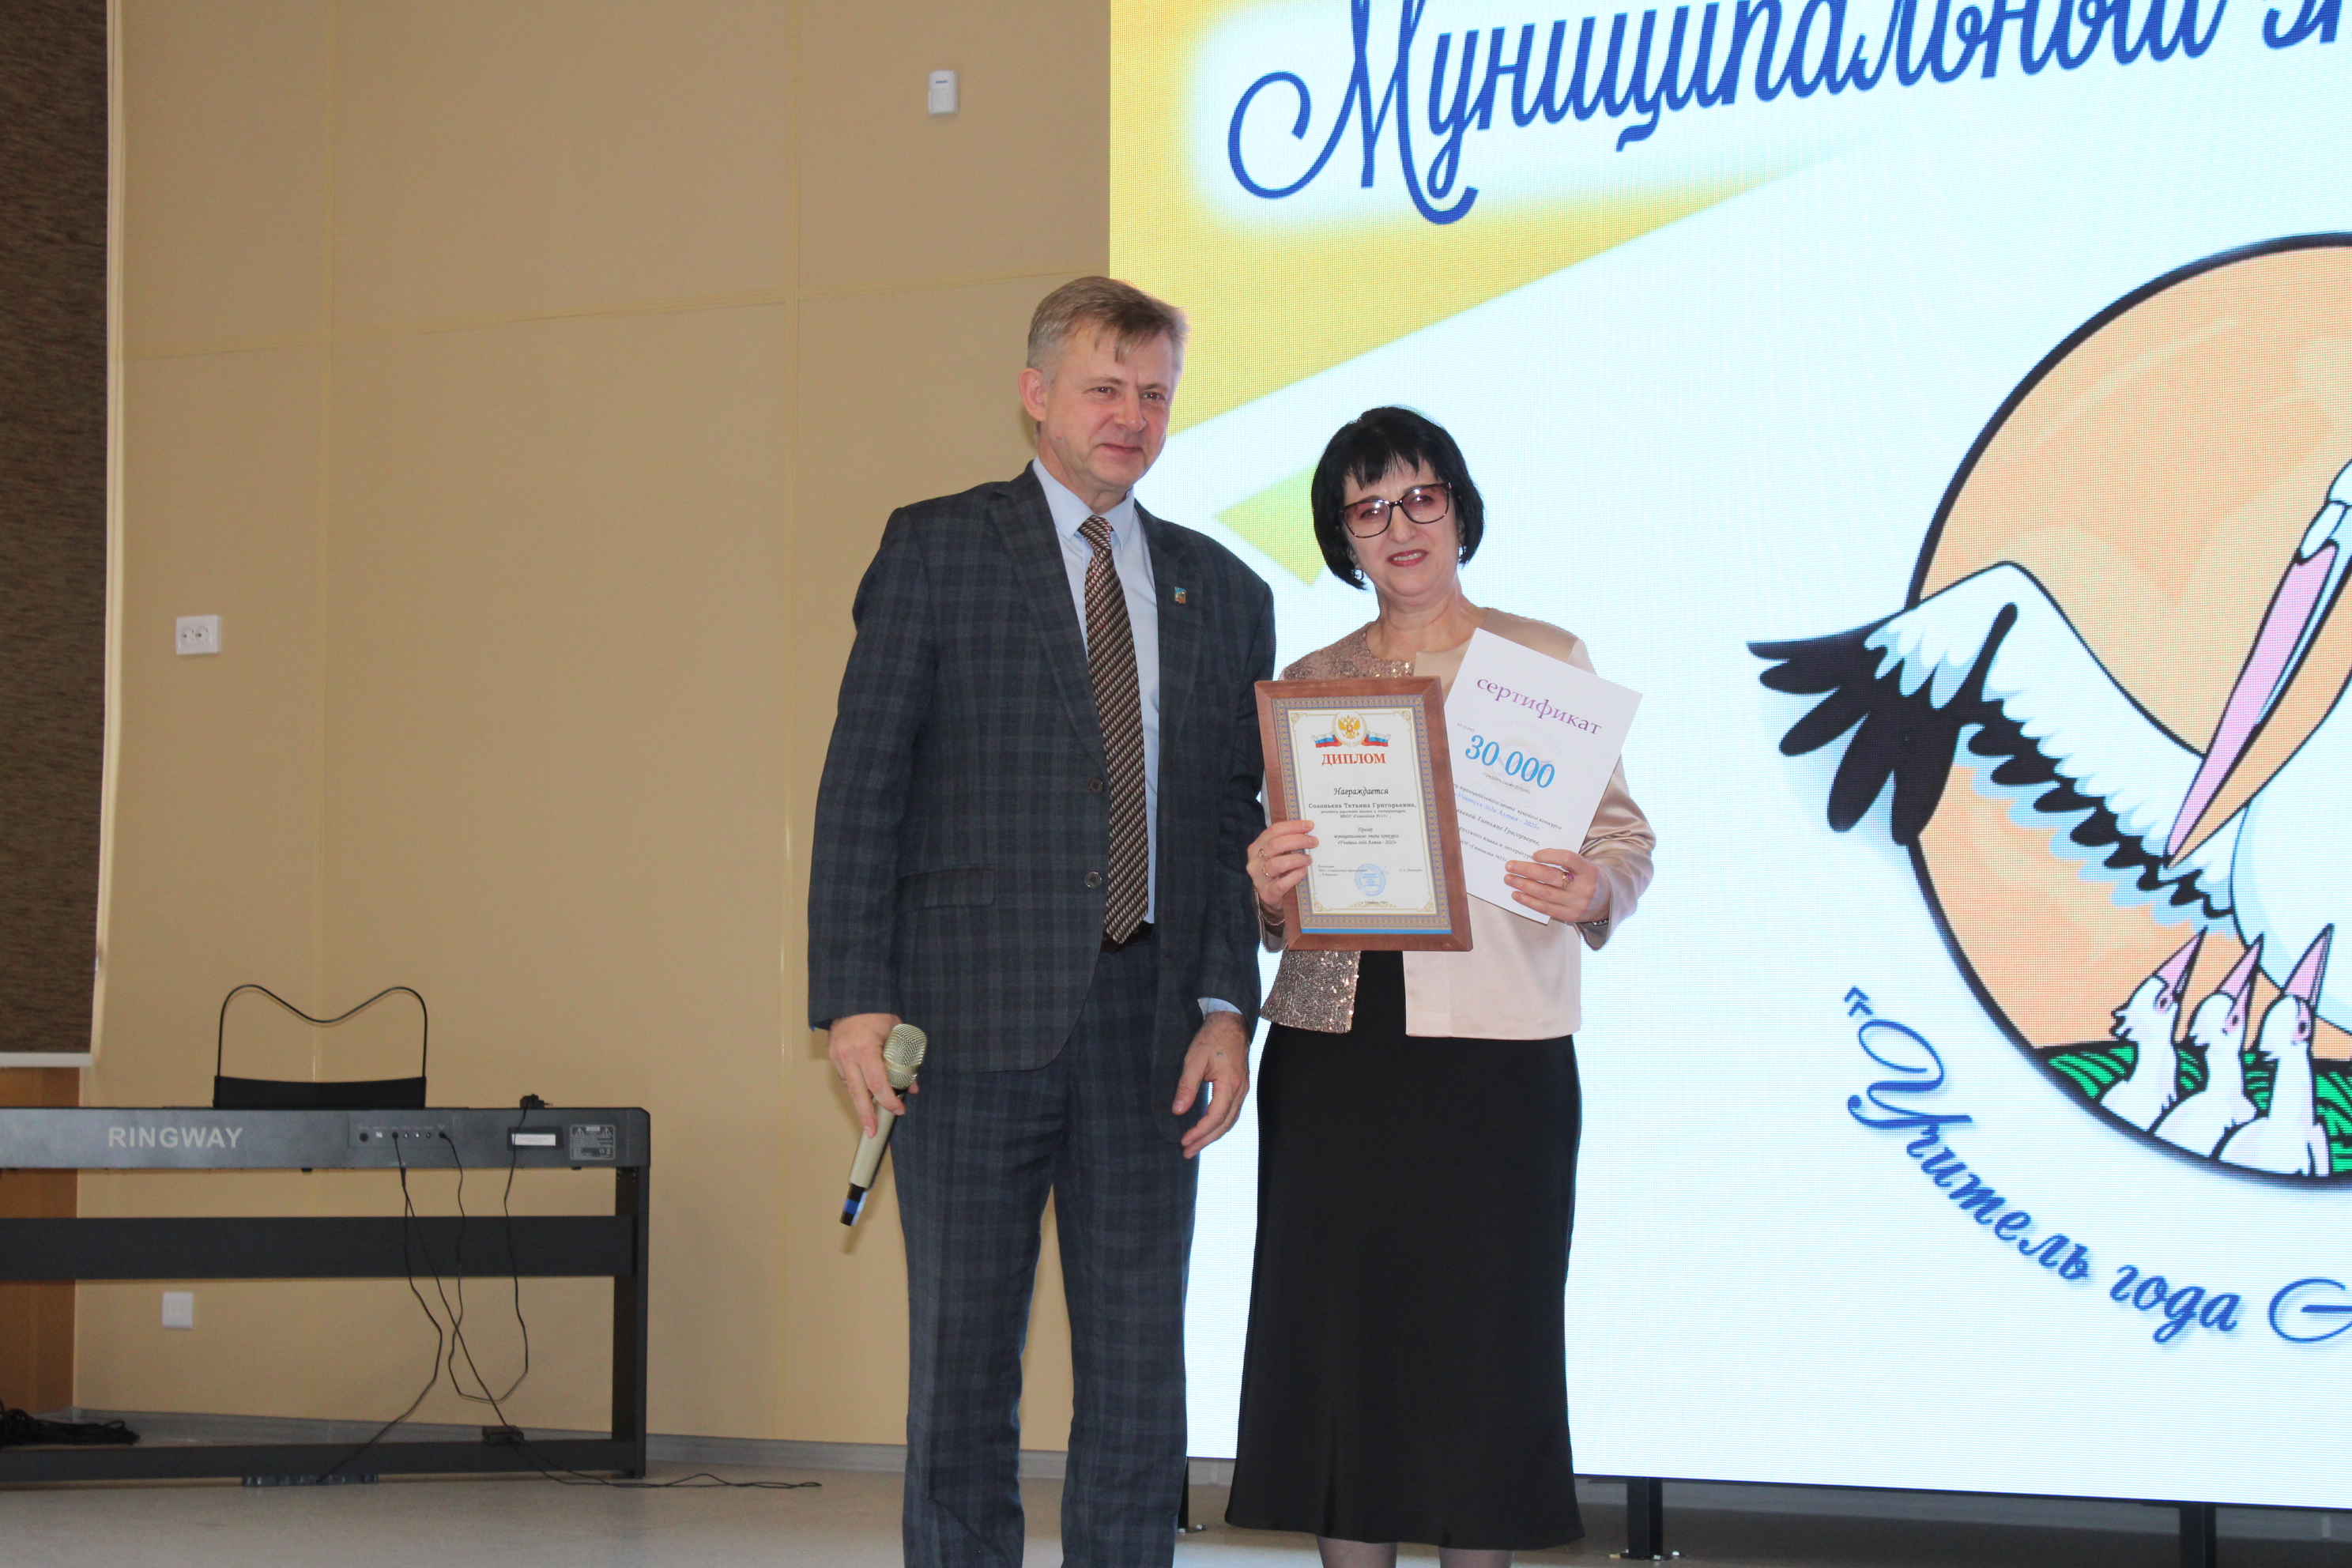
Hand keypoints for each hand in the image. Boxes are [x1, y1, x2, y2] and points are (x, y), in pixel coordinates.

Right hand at [827, 1011, 907, 1137]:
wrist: (853, 996)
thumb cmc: (878, 1012)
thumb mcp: (897, 1033)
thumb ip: (905, 1059)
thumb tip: (913, 1086)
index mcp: (865, 1048)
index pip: (878, 1083)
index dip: (888, 1100)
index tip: (898, 1109)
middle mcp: (848, 1054)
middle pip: (858, 1093)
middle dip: (866, 1115)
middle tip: (873, 1132)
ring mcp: (837, 1055)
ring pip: (850, 1087)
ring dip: (861, 1102)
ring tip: (869, 1118)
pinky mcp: (833, 1055)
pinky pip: (846, 1077)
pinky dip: (855, 1086)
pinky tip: (863, 1094)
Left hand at [1174, 1011, 1249, 1158]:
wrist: (1230, 1021)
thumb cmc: (1212, 1037)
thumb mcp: (1194, 1060)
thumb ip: (1186, 1086)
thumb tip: (1178, 1111)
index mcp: (1230, 1084)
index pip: (1215, 1117)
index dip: (1199, 1132)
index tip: (1183, 1141)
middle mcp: (1240, 1090)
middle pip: (1224, 1124)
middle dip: (1205, 1140)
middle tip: (1187, 1152)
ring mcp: (1243, 1089)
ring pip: (1230, 1120)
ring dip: (1213, 1135)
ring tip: (1196, 1145)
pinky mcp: (1240, 1086)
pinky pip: (1232, 1112)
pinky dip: (1220, 1125)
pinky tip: (1209, 1129)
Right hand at [1246, 819, 1316, 912]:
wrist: (1269, 897)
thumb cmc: (1276, 872)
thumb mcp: (1277, 855)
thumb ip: (1286, 843)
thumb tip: (1308, 829)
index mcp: (1256, 847)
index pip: (1273, 831)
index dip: (1292, 826)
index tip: (1310, 825)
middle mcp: (1255, 861)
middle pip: (1275, 845)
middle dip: (1297, 840)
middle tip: (1314, 842)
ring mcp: (1259, 878)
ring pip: (1277, 864)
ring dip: (1297, 859)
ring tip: (1309, 859)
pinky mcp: (1267, 893)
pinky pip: (1281, 884)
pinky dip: (1295, 876)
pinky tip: (1304, 871)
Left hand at [1505, 847, 1604, 922]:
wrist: (1607, 903)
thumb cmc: (1589, 879)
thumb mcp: (1585, 866)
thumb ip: (1565, 861)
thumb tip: (1534, 857)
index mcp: (1588, 870)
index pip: (1568, 859)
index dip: (1550, 855)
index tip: (1534, 855)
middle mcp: (1583, 887)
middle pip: (1551, 877)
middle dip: (1527, 870)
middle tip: (1510, 865)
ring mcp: (1576, 904)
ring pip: (1545, 893)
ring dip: (1524, 885)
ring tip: (1509, 879)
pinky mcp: (1569, 916)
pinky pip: (1545, 908)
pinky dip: (1529, 901)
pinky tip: (1517, 895)